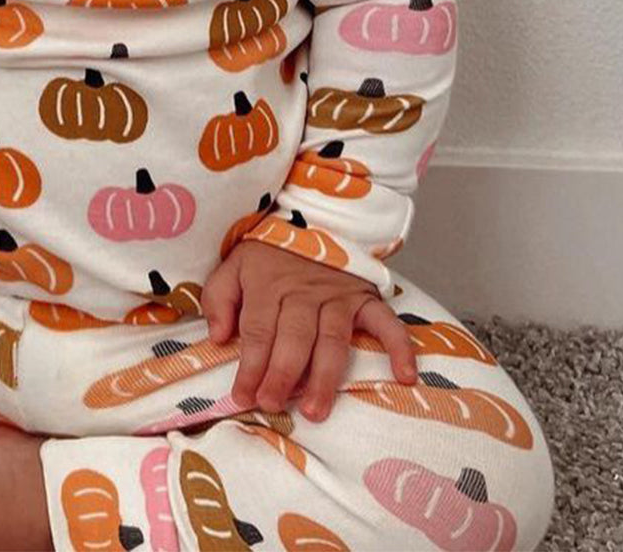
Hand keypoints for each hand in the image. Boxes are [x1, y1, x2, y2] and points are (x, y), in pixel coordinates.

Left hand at [202, 236, 417, 422]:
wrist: (312, 213)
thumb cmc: (269, 249)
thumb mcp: (233, 263)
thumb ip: (219, 298)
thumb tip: (218, 338)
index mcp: (267, 284)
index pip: (257, 331)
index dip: (249, 366)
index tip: (243, 396)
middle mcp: (302, 292)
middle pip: (292, 338)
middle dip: (282, 374)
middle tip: (274, 405)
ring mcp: (337, 296)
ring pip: (331, 340)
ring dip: (324, 376)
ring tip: (316, 410)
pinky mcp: (364, 296)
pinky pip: (386, 322)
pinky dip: (398, 348)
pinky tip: (404, 376)